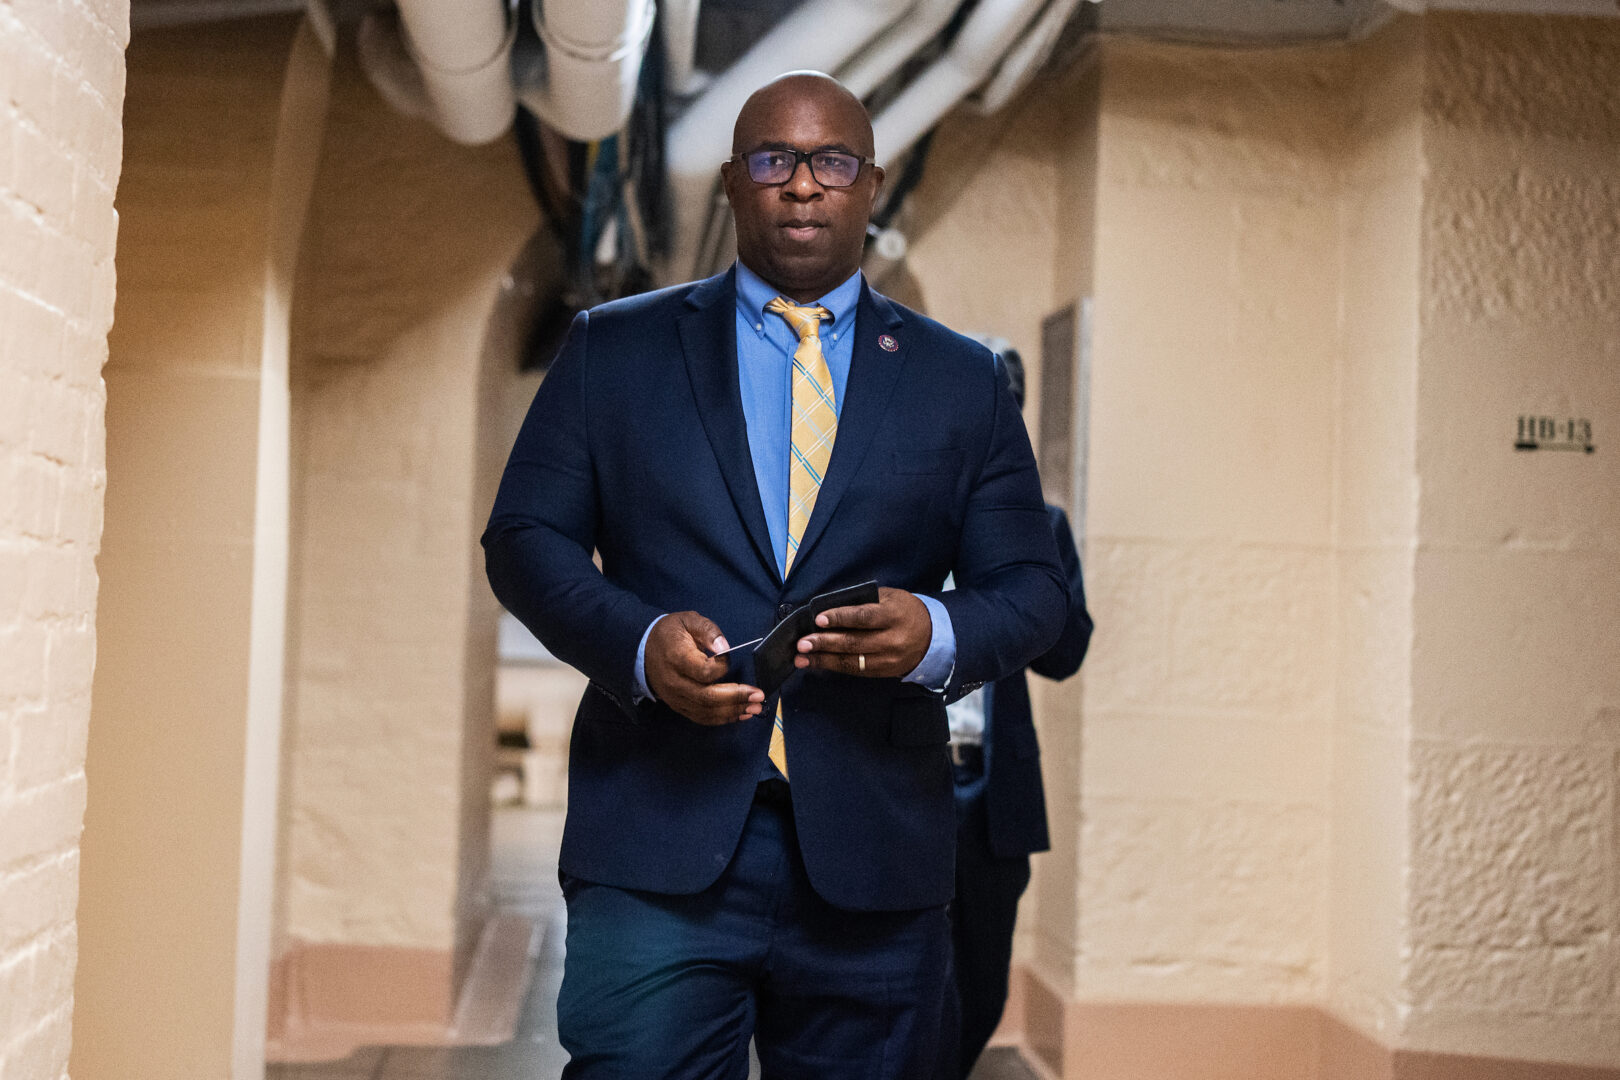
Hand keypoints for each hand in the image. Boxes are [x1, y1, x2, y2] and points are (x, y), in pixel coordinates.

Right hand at [645, 612, 764, 725]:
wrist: (643, 648)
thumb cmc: (670, 633)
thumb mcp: (688, 620)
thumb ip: (708, 630)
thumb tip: (725, 647)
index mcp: (676, 658)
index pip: (703, 671)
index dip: (722, 667)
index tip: (728, 659)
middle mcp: (674, 682)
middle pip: (707, 697)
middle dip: (736, 698)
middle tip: (758, 696)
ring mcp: (675, 697)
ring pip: (705, 711)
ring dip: (733, 712)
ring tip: (755, 708)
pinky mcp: (678, 705)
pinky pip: (700, 717)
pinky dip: (721, 719)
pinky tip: (739, 714)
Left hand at [795, 587, 930, 677]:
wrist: (932, 636)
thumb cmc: (904, 610)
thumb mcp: (890, 597)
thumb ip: (863, 601)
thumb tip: (829, 608)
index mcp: (893, 615)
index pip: (863, 617)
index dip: (840, 618)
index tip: (818, 620)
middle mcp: (892, 640)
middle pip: (854, 643)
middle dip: (825, 644)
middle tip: (802, 644)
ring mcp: (888, 660)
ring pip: (852, 662)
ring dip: (823, 660)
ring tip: (801, 658)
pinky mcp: (884, 672)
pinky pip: (856, 671)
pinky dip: (834, 667)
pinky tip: (817, 663)